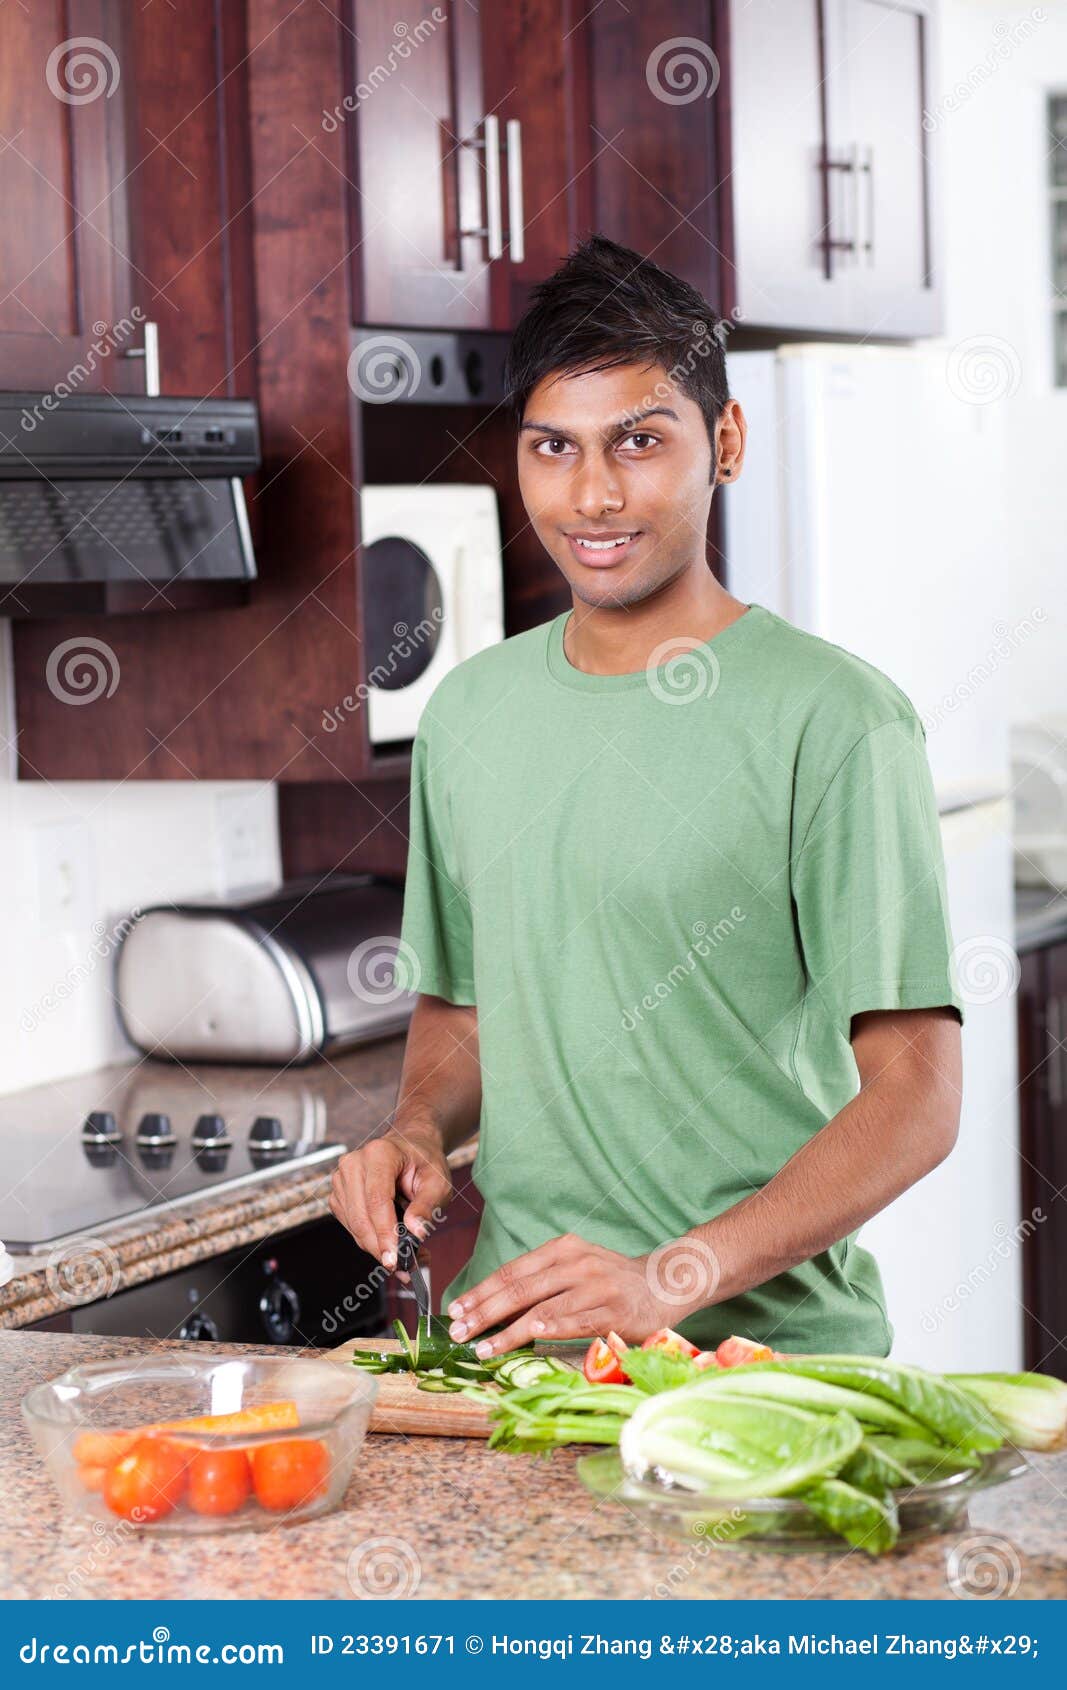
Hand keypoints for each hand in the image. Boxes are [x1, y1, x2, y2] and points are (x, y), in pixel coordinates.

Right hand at [329, 1123, 451, 1268]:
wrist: (410, 1147)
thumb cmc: (424, 1162)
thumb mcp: (438, 1181)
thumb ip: (428, 1206)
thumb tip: (415, 1233)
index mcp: (379, 1154)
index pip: (377, 1200)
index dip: (385, 1232)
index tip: (395, 1259)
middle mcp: (354, 1164)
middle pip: (361, 1217)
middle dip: (381, 1248)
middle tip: (405, 1268)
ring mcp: (341, 1179)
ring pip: (355, 1227)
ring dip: (377, 1247)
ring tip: (406, 1255)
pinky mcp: (339, 1195)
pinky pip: (352, 1227)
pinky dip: (370, 1241)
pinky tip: (389, 1241)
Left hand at [446, 1232, 714, 1356]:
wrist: (665, 1283)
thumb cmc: (611, 1280)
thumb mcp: (576, 1266)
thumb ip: (542, 1281)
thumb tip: (493, 1306)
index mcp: (563, 1248)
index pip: (512, 1271)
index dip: (481, 1291)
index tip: (457, 1310)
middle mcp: (577, 1262)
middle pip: (520, 1289)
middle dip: (484, 1313)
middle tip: (459, 1331)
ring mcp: (596, 1286)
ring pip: (542, 1309)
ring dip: (508, 1331)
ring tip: (483, 1348)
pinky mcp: (613, 1311)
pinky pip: (575, 1321)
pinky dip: (549, 1330)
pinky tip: (528, 1338)